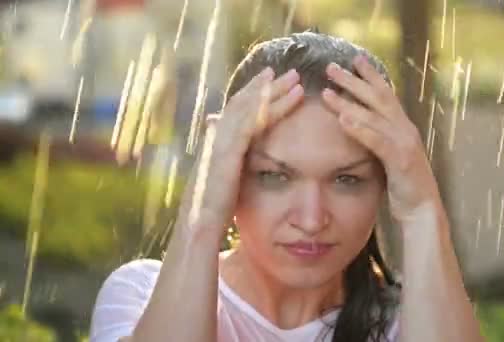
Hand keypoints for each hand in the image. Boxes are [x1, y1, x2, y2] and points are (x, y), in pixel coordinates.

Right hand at [177, 67, 304, 240]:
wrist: (198, 229)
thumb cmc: (212, 213)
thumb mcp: (223, 183)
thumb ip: (229, 164)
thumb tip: (230, 153)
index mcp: (216, 144)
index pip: (236, 112)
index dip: (253, 95)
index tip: (271, 83)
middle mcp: (215, 138)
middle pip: (242, 103)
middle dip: (264, 86)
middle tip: (286, 72)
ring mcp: (219, 143)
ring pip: (248, 108)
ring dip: (272, 91)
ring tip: (293, 78)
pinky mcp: (227, 153)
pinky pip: (250, 123)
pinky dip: (269, 108)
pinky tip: (287, 99)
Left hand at [321, 56, 442, 224]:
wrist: (423, 211)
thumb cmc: (404, 186)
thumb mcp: (391, 157)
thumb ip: (380, 140)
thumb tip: (362, 128)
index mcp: (402, 127)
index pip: (386, 94)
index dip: (371, 76)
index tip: (355, 59)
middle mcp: (405, 130)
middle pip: (378, 98)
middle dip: (354, 81)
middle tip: (331, 68)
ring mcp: (404, 143)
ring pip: (374, 116)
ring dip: (349, 103)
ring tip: (327, 93)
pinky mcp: (400, 160)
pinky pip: (377, 141)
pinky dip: (360, 129)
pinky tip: (343, 120)